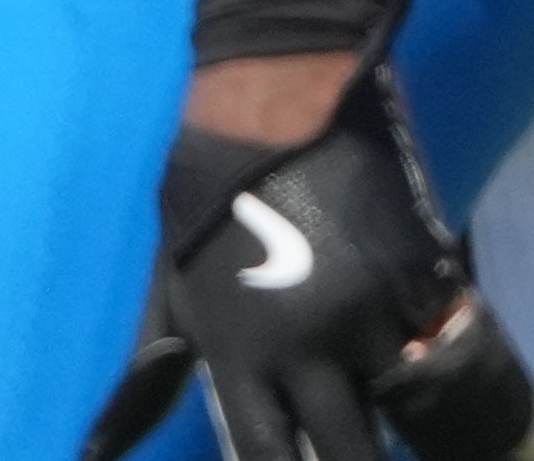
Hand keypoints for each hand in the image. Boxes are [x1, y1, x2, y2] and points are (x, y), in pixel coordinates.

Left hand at [81, 59, 533, 460]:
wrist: (276, 107)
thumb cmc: (209, 202)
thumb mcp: (170, 294)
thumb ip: (149, 378)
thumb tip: (96, 453)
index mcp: (243, 361)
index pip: (270, 458)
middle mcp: (312, 350)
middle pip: (353, 450)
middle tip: (364, 457)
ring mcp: (371, 310)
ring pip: (409, 394)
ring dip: (402, 400)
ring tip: (404, 404)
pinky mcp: (417, 268)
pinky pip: (438, 331)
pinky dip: (431, 339)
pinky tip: (426, 337)